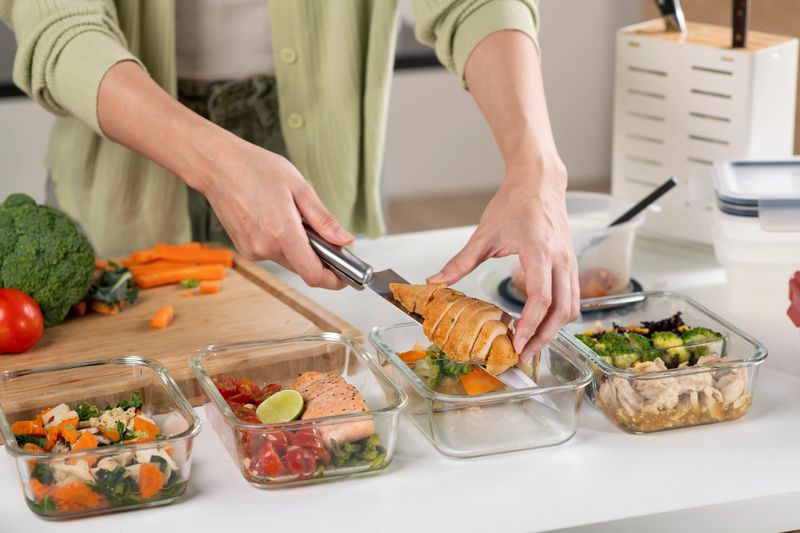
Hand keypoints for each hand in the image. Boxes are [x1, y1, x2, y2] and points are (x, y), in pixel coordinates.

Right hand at [194, 135, 351, 289]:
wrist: (218, 165)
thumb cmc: (256, 169)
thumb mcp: (300, 188)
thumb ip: (323, 220)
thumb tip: (344, 241)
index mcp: (281, 233)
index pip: (313, 274)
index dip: (333, 279)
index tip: (346, 277)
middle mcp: (264, 248)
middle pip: (302, 268)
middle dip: (319, 258)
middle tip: (326, 236)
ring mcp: (251, 250)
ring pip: (288, 261)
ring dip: (299, 249)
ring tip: (295, 218)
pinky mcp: (244, 249)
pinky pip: (272, 254)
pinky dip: (282, 244)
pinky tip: (277, 221)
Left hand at [427, 160, 578, 361]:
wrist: (539, 182)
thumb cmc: (514, 202)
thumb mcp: (484, 233)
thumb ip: (460, 262)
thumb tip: (435, 282)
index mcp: (539, 251)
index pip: (540, 298)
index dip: (530, 325)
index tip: (517, 343)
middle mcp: (560, 259)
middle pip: (562, 310)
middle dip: (544, 337)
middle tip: (524, 355)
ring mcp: (570, 262)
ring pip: (572, 307)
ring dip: (554, 329)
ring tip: (531, 344)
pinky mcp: (572, 264)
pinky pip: (572, 297)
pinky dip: (559, 315)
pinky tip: (540, 323)